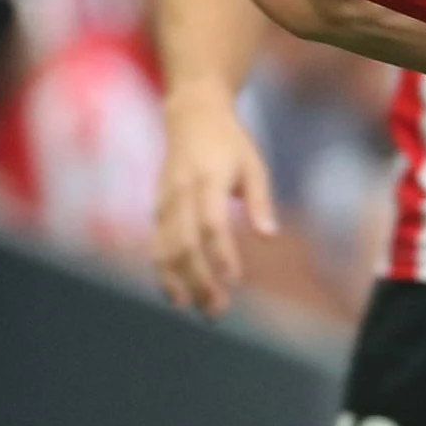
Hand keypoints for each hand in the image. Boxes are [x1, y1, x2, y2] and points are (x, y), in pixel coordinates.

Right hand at [151, 96, 276, 315]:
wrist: (190, 115)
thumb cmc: (229, 143)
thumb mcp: (253, 165)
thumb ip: (259, 201)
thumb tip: (269, 237)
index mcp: (208, 178)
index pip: (211, 223)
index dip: (221, 253)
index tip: (234, 281)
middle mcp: (181, 191)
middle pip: (184, 243)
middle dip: (199, 279)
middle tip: (216, 310)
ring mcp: (164, 201)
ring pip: (164, 248)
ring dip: (179, 282)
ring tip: (197, 308)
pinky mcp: (157, 209)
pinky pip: (157, 245)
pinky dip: (164, 272)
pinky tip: (178, 294)